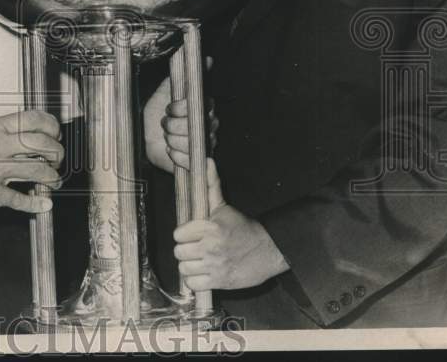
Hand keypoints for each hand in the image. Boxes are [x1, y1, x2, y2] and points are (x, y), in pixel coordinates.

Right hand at [0, 109, 63, 216]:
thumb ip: (2, 131)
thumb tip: (31, 134)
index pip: (34, 119)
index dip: (51, 127)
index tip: (56, 135)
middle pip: (41, 144)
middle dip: (56, 154)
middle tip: (56, 161)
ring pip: (36, 170)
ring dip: (51, 178)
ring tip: (53, 181)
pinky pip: (19, 199)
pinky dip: (35, 203)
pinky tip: (44, 204)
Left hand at [142, 76, 217, 173]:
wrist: (145, 134)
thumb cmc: (158, 110)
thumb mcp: (169, 87)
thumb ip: (186, 74)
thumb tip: (208, 59)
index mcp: (204, 108)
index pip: (203, 106)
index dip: (182, 108)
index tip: (168, 108)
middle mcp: (208, 126)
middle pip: (197, 126)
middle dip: (174, 125)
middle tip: (164, 122)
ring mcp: (204, 144)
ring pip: (192, 144)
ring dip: (173, 139)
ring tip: (166, 136)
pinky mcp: (197, 161)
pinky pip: (191, 161)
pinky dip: (176, 155)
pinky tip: (169, 149)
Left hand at [173, 159, 289, 289]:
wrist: (268, 250)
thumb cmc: (242, 228)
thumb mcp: (224, 206)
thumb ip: (210, 184)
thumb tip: (206, 161)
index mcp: (209, 227)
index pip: (178, 234)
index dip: (182, 234)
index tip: (190, 234)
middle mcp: (210, 248)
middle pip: (179, 252)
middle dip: (185, 250)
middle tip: (194, 248)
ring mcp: (215, 266)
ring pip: (184, 269)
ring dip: (189, 266)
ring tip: (199, 260)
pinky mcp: (220, 282)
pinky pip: (194, 285)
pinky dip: (196, 281)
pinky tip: (203, 273)